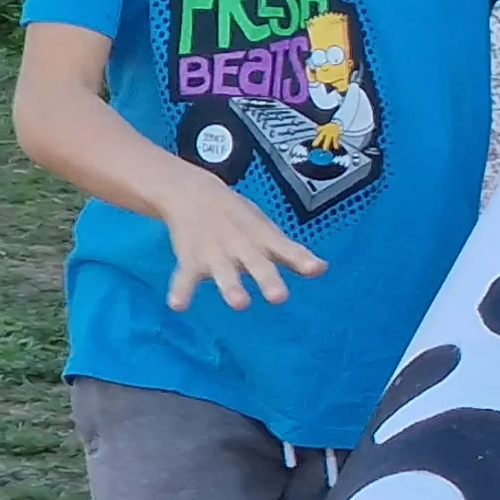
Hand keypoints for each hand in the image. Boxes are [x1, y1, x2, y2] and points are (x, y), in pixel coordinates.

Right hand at [157, 175, 327, 312]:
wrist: (192, 194)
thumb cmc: (238, 219)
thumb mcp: (267, 232)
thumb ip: (292, 254)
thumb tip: (322, 269)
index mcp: (264, 239)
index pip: (287, 249)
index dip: (302, 260)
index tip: (316, 269)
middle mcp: (243, 247)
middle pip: (258, 265)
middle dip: (269, 280)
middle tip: (279, 297)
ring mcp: (216, 254)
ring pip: (225, 273)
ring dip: (232, 288)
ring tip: (240, 303)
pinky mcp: (190, 260)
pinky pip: (185, 278)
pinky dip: (181, 291)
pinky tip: (178, 306)